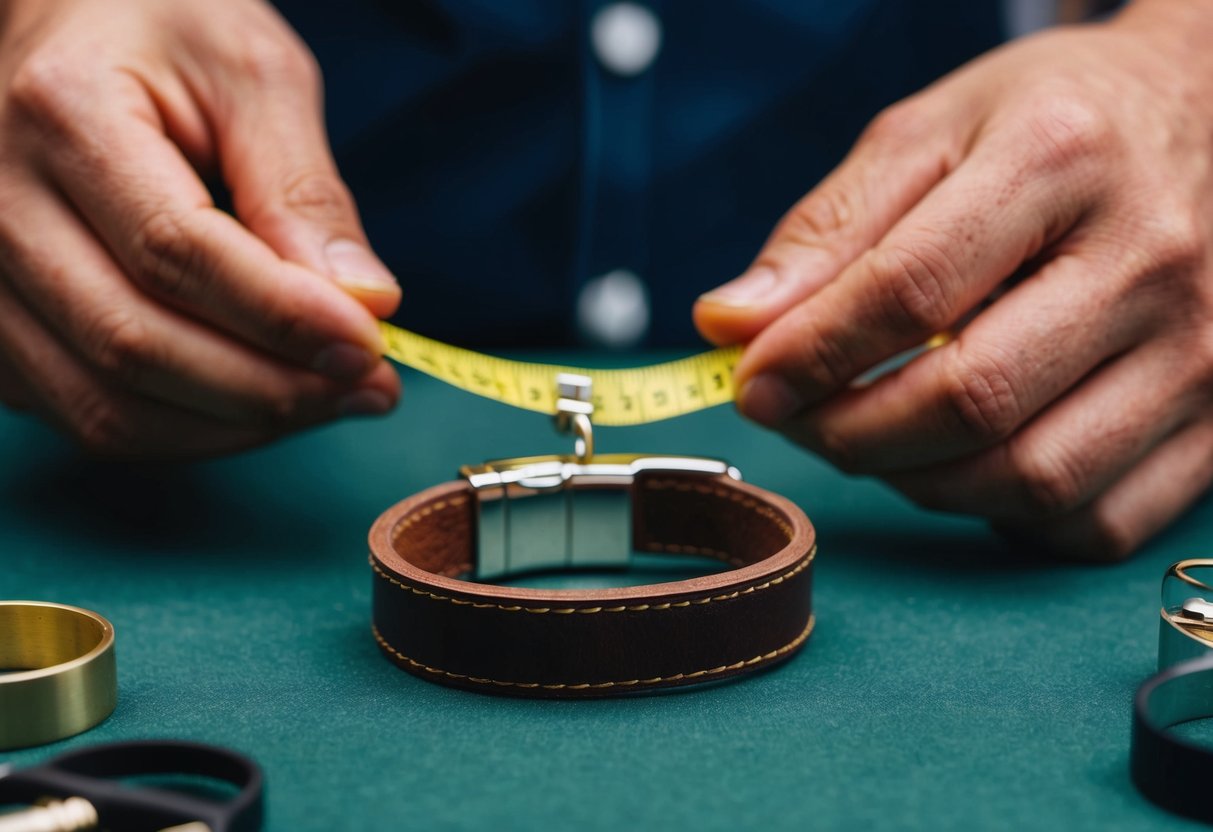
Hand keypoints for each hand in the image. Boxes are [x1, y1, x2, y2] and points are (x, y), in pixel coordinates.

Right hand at [0, 0, 401, 457]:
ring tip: (330, 400)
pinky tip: (261, 401)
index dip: (282, 317)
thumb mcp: (255, 75)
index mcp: (62, 114)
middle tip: (371, 388)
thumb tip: (366, 302)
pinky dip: (188, 429)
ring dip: (237, 425)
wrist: (69, 21)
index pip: (175, 252)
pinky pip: (88, 415)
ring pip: (106, 405)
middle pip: (134, 345)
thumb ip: (305, 190)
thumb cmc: (164, 28)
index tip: (371, 345)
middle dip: (272, 388)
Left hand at [695, 1, 1212, 559]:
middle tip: (798, 419)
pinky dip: (1008, 519)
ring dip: (918, 483)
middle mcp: (1150, 259)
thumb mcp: (928, 136)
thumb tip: (727, 325)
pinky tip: (967, 464)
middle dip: (850, 434)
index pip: (911, 290)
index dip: (809, 354)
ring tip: (873, 437)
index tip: (750, 383)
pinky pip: (1098, 523)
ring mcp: (1200, 350)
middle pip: (973, 401)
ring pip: (1033, 479)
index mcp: (1061, 159)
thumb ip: (827, 231)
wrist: (1200, 116)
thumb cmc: (1048, 125)